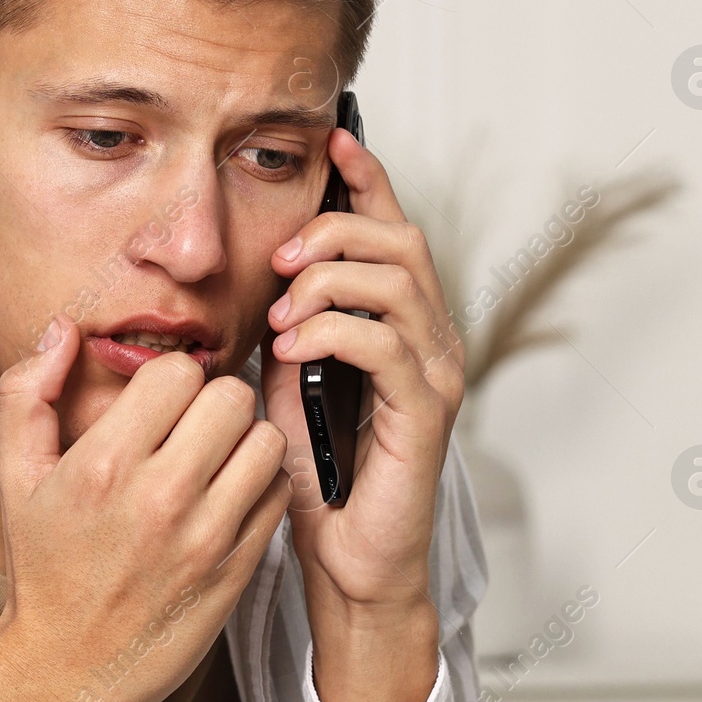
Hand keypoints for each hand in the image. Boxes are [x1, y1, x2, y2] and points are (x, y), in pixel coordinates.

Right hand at [0, 312, 290, 701]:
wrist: (66, 670)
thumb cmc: (43, 567)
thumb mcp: (15, 476)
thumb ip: (27, 391)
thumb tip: (63, 328)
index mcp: (105, 464)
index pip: (178, 371)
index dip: (169, 378)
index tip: (157, 403)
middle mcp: (160, 497)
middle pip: (232, 396)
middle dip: (212, 401)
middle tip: (192, 425)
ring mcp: (205, 537)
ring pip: (266, 442)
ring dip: (243, 442)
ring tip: (214, 459)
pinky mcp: (237, 570)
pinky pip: (277, 495)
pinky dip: (259, 486)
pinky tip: (226, 498)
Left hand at [260, 128, 465, 701]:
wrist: (346, 558)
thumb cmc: (318, 476)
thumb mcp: (290, 381)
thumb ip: (291, 325)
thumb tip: (265, 275)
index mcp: (401, 324)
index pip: (393, 231)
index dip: (367, 181)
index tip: (331, 142)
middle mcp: (431, 339)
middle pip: (399, 241)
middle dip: (332, 232)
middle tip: (279, 256)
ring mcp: (436, 373)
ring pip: (396, 281)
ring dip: (326, 281)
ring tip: (280, 314)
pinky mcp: (427, 412)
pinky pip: (384, 342)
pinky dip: (331, 330)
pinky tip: (292, 348)